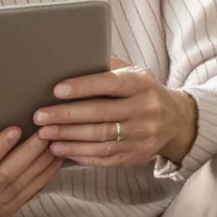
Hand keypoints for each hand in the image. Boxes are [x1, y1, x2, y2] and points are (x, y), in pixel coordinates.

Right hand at [0, 125, 55, 216]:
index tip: (15, 130)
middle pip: (6, 174)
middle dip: (28, 152)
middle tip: (44, 134)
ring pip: (20, 184)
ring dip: (40, 164)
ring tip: (53, 145)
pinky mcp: (3, 211)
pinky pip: (27, 194)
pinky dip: (42, 178)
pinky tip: (53, 164)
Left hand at [36, 57, 197, 168]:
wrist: (175, 121)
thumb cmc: (143, 92)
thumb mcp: (134, 73)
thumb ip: (108, 67)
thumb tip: (74, 59)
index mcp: (142, 85)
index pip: (110, 84)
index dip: (83, 87)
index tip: (57, 90)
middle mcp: (144, 111)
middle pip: (100, 115)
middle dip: (66, 116)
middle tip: (40, 116)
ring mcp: (141, 136)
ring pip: (99, 139)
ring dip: (68, 138)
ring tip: (45, 134)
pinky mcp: (135, 156)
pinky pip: (104, 157)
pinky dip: (79, 154)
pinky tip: (60, 150)